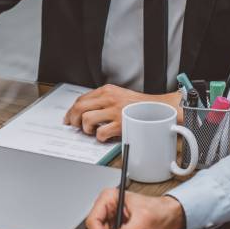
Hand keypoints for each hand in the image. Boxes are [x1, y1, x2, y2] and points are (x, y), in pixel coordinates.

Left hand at [64, 85, 181, 141]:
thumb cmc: (140, 105)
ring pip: (86, 119)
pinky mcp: (121, 124)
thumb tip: (86, 110)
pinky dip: (99, 137)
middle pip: (79, 108)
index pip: (81, 99)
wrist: (160, 109)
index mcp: (107, 90)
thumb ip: (104, 100)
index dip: (72, 110)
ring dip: (86, 129)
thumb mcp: (119, 95)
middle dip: (73, 119)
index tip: (69, 118)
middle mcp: (109, 98)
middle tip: (75, 126)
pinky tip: (104, 136)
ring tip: (92, 131)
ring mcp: (114, 111)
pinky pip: (100, 133)